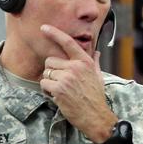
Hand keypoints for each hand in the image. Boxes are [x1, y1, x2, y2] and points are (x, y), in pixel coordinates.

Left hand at [40, 25, 116, 143]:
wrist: (96, 116)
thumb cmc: (96, 97)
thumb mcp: (98, 76)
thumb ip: (94, 62)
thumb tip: (96, 52)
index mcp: (84, 61)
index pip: (68, 43)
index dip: (54, 33)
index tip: (44, 28)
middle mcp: (75, 67)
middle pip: (50, 61)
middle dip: (52, 71)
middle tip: (61, 82)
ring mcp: (66, 77)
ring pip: (46, 73)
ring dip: (49, 82)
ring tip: (61, 91)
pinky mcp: (58, 88)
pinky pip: (44, 84)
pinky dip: (47, 91)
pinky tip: (58, 96)